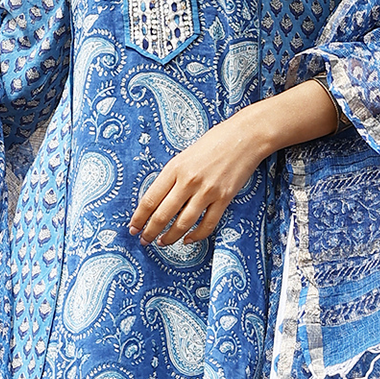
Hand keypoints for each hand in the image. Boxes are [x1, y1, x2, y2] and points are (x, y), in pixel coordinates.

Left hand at [128, 78, 340, 247]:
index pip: (150, 199)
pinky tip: (188, 239)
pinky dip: (196, 236)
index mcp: (175, 168)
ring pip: (183, 224)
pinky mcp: (224, 198)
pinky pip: (207, 224)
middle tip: (144, 240)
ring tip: (163, 242)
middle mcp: (189, 181)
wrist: (246, 136)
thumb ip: (173, 176)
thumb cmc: (215, 142)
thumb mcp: (185, 155)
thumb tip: (159, 201)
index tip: (133, 227)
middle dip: (150, 231)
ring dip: (170, 237)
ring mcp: (207, 191)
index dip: (139, 217)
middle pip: (163, 215)